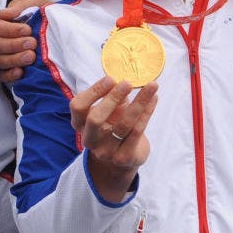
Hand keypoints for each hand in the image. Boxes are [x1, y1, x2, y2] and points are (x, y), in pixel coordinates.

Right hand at [0, 0, 51, 81]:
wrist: (64, 31)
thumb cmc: (46, 16)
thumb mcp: (38, 5)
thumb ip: (21, 6)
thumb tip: (3, 13)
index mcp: (5, 24)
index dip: (9, 29)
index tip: (27, 30)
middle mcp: (2, 40)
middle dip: (14, 44)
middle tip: (32, 43)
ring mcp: (5, 56)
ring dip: (14, 59)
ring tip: (31, 57)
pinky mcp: (10, 71)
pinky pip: (3, 76)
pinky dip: (10, 74)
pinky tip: (21, 72)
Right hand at [70, 76, 158, 203]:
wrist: (122, 160)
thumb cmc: (113, 127)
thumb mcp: (108, 111)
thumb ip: (113, 96)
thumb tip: (128, 72)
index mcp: (80, 124)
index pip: (78, 106)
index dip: (93, 91)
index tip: (111, 78)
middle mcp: (90, 139)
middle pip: (95, 119)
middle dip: (112, 98)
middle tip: (128, 83)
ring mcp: (106, 151)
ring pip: (123, 125)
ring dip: (139, 102)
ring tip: (152, 85)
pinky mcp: (124, 157)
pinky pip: (137, 131)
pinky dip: (147, 112)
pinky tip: (154, 98)